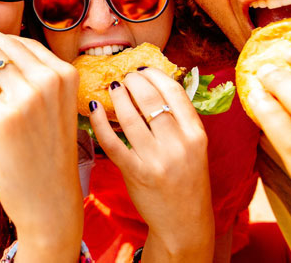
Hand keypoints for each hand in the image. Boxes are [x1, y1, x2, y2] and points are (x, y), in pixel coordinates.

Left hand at [0, 31, 83, 258]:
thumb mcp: (53, 110)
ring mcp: (27, 99)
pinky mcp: (3, 118)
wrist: (50, 201)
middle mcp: (50, 81)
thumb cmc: (48, 157)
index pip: (26, 43)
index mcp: (66, 76)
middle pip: (5, 44)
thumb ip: (36, 84)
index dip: (0, 39)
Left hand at [89, 68, 213, 260]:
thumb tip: (153, 86)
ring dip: (116, 97)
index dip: (155, 75)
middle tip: (123, 78)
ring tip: (112, 89)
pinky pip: (113, 141)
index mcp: (196, 134)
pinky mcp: (136, 173)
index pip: (174, 91)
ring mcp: (157, 160)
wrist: (184, 222)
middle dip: (132, 82)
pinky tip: (94, 109)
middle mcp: (180, 144)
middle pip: (150, 99)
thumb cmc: (186, 181)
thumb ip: (179, 121)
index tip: (142, 69)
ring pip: (130, 117)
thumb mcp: (194, 148)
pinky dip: (99, 121)